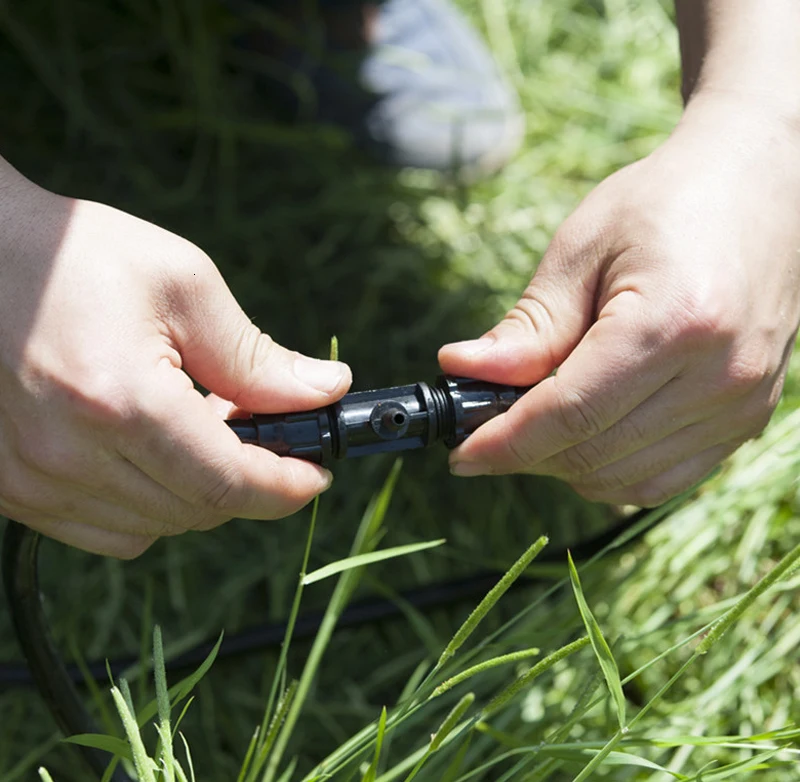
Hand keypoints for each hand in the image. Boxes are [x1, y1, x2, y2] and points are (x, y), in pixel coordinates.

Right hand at [0, 163, 350, 556]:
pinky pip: (106, 530)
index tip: (315, 476)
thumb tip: (324, 390)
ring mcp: (31, 479)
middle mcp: (67, 455)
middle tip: (264, 433)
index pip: (226, 482)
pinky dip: (149, 505)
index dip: (285, 489)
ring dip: (199, 492)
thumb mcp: (184, 286)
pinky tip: (154, 453)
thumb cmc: (77, 255)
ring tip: (203, 431)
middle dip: (249, 481)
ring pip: (154, 528)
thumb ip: (256, 357)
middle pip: (196, 510)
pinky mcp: (12, 486)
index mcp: (119, 400)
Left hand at [439, 94, 799, 506]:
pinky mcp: (745, 419)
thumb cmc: (664, 204)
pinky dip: (609, 471)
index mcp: (675, 322)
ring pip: (624, 479)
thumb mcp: (581, 249)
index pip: (569, 414)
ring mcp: (741, 405)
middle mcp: (720, 376)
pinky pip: (661, 479)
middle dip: (524, 453)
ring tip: (533, 423)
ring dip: (562, 464)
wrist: (759, 190)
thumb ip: (529, 325)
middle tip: (484, 429)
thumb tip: (460, 371)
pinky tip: (582, 436)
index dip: (503, 443)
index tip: (460, 454)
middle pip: (593, 453)